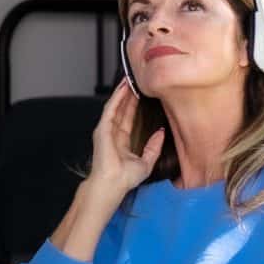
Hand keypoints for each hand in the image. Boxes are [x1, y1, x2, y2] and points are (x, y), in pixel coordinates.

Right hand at [86, 78, 164, 201]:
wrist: (113, 185)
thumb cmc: (125, 179)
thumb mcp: (146, 161)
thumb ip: (154, 147)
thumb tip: (161, 132)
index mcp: (121, 142)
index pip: (128, 119)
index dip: (134, 106)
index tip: (142, 94)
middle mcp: (112, 134)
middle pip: (121, 110)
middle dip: (128, 95)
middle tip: (136, 80)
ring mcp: (106, 131)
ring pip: (115, 106)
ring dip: (122, 93)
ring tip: (129, 79)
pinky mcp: (102, 129)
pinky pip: (110, 110)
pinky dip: (117, 98)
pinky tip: (123, 88)